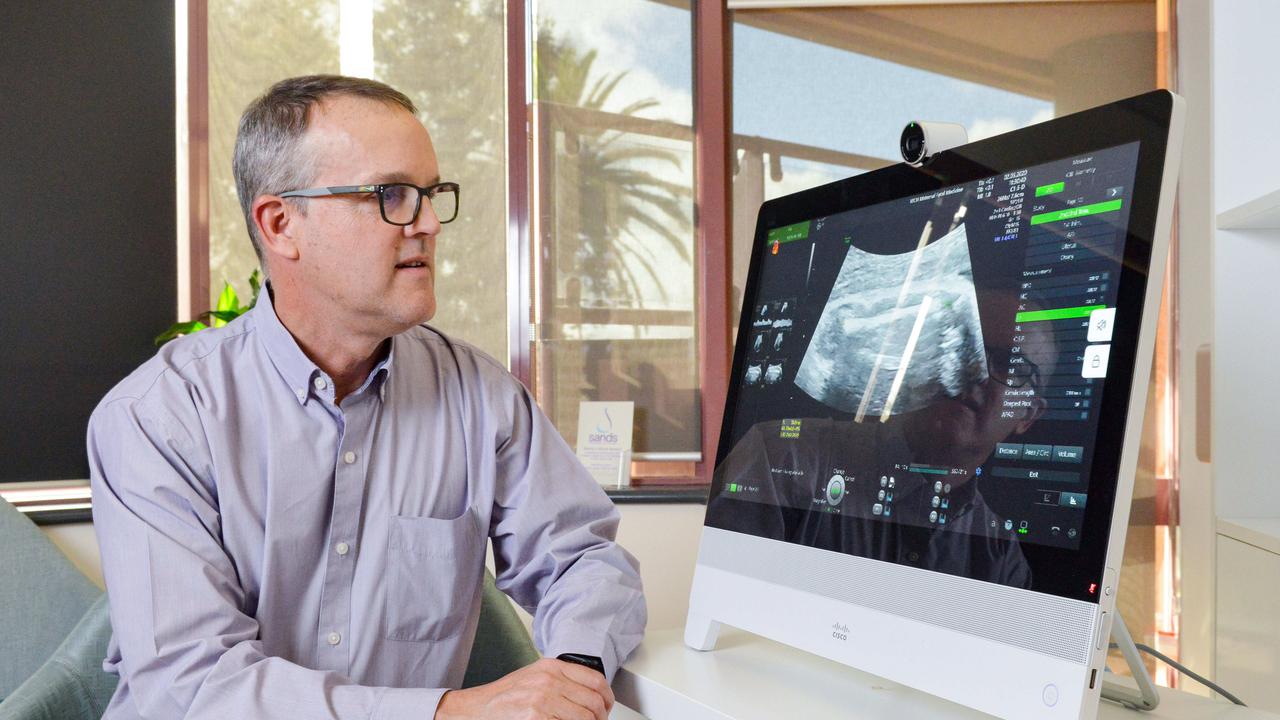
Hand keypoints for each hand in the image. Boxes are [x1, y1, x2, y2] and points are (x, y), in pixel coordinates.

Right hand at [434, 658, 613, 719]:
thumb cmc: (505, 697)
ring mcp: (542, 700)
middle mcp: (548, 680)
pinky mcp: (536, 718)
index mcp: (551, 667)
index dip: (608, 699)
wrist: (476, 709)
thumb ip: (562, 680)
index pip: (596, 680)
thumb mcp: (535, 677)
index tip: (607, 708)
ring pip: (585, 719)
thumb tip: (592, 696)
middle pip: (594, 703)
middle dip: (599, 718)